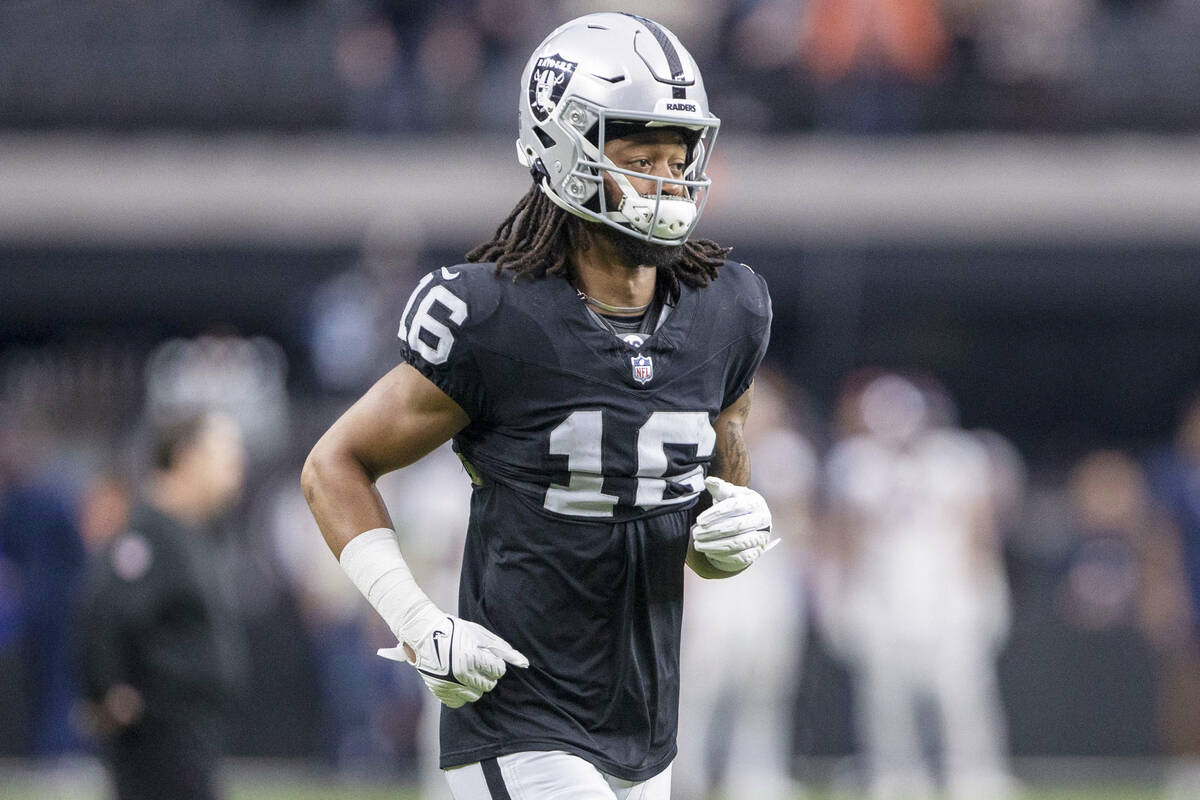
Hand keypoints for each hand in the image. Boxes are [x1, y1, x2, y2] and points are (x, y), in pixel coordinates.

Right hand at [378, 613, 528, 707]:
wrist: (423, 633)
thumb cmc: (455, 630)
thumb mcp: (481, 635)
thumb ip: (503, 649)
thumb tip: (525, 663)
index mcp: (472, 658)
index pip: (498, 672)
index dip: (494, 662)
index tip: (485, 655)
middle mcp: (460, 674)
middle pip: (489, 685)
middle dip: (486, 674)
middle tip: (476, 662)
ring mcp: (449, 685)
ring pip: (475, 695)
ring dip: (475, 684)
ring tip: (467, 669)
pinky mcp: (439, 691)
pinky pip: (459, 701)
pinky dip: (461, 692)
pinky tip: (457, 679)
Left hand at [691, 476, 776, 571]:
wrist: (748, 527)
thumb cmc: (735, 507)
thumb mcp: (728, 495)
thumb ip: (719, 488)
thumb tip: (708, 481)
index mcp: (756, 502)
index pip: (736, 506)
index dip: (716, 514)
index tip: (699, 520)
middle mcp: (763, 520)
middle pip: (737, 525)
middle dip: (713, 531)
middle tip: (696, 534)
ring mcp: (761, 537)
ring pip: (738, 543)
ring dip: (715, 545)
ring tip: (698, 544)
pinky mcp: (757, 553)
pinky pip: (740, 557)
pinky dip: (723, 555)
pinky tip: (709, 552)